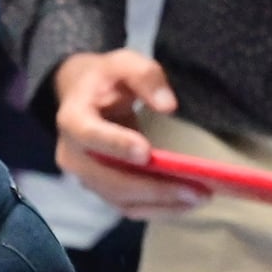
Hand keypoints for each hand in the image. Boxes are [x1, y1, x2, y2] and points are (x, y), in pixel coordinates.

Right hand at [49, 50, 203, 218]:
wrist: (83, 97)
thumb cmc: (106, 79)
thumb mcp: (124, 63)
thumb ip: (146, 77)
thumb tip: (169, 106)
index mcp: (73, 119)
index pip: (90, 135)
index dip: (116, 146)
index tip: (146, 153)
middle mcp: (73, 155)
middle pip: (110, 180)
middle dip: (153, 188)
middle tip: (195, 190)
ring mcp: (86, 177)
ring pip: (121, 200)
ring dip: (161, 204)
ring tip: (199, 198)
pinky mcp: (102, 189)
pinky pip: (128, 207)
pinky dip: (158, 209)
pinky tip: (187, 203)